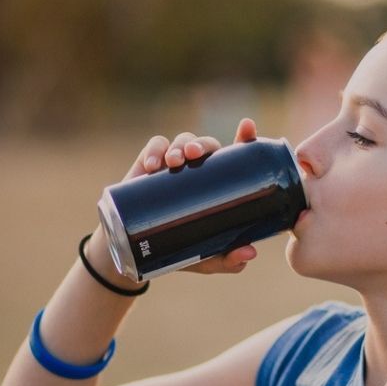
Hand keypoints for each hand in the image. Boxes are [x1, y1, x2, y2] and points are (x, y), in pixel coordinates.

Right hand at [121, 118, 260, 274]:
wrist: (137, 253)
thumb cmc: (180, 250)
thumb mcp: (206, 258)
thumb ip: (228, 259)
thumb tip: (249, 251)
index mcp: (219, 183)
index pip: (236, 156)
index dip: (244, 138)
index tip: (247, 126)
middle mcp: (198, 169)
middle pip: (207, 145)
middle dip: (203, 144)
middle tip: (195, 155)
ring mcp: (173, 165)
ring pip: (182, 141)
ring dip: (179, 146)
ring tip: (175, 161)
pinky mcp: (148, 165)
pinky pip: (154, 147)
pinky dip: (154, 151)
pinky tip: (151, 165)